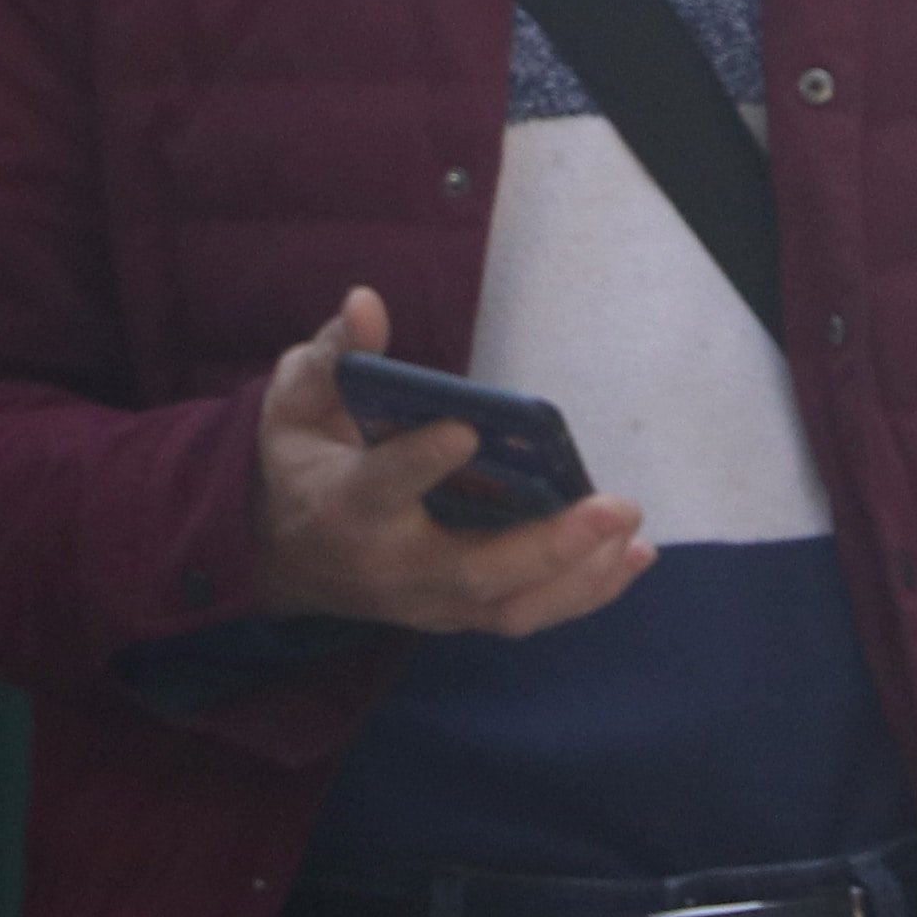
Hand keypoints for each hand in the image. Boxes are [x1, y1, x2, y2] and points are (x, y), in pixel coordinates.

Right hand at [249, 287, 653, 636]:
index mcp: (344, 503)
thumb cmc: (301, 461)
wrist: (283, 556)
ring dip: (580, 574)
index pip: (383, 486)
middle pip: (473, 568)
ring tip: (633, 535)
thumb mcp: (296, 401)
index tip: (466, 428)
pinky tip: (632, 558)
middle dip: (549, 544)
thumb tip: (365, 302)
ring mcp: (427, 600)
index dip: (421, 460)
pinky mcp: (457, 613)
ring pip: (509, 606)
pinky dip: (583, 592)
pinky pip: (525, 614)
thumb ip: (334, 356)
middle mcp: (390, 564)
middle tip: (615, 506)